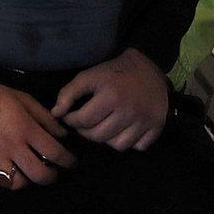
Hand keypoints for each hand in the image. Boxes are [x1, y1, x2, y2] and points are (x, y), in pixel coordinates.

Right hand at [0, 78, 75, 189]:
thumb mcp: (24, 99)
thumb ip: (45, 118)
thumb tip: (63, 135)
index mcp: (25, 128)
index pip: (54, 152)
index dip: (68, 161)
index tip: (71, 163)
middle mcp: (12, 146)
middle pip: (38, 174)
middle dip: (51, 177)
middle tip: (52, 173)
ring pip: (17, 183)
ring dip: (27, 180)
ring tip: (28, 173)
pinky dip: (5, 183)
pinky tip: (8, 175)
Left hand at [53, 48, 169, 151]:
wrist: (151, 67)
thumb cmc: (117, 71)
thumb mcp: (91, 74)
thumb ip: (70, 92)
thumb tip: (56, 114)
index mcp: (111, 96)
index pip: (83, 121)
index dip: (71, 120)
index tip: (71, 116)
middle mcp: (129, 111)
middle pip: (98, 136)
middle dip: (86, 131)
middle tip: (85, 122)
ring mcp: (145, 121)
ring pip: (117, 146)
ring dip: (107, 139)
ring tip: (104, 126)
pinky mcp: (157, 127)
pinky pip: (137, 147)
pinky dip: (129, 141)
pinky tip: (124, 129)